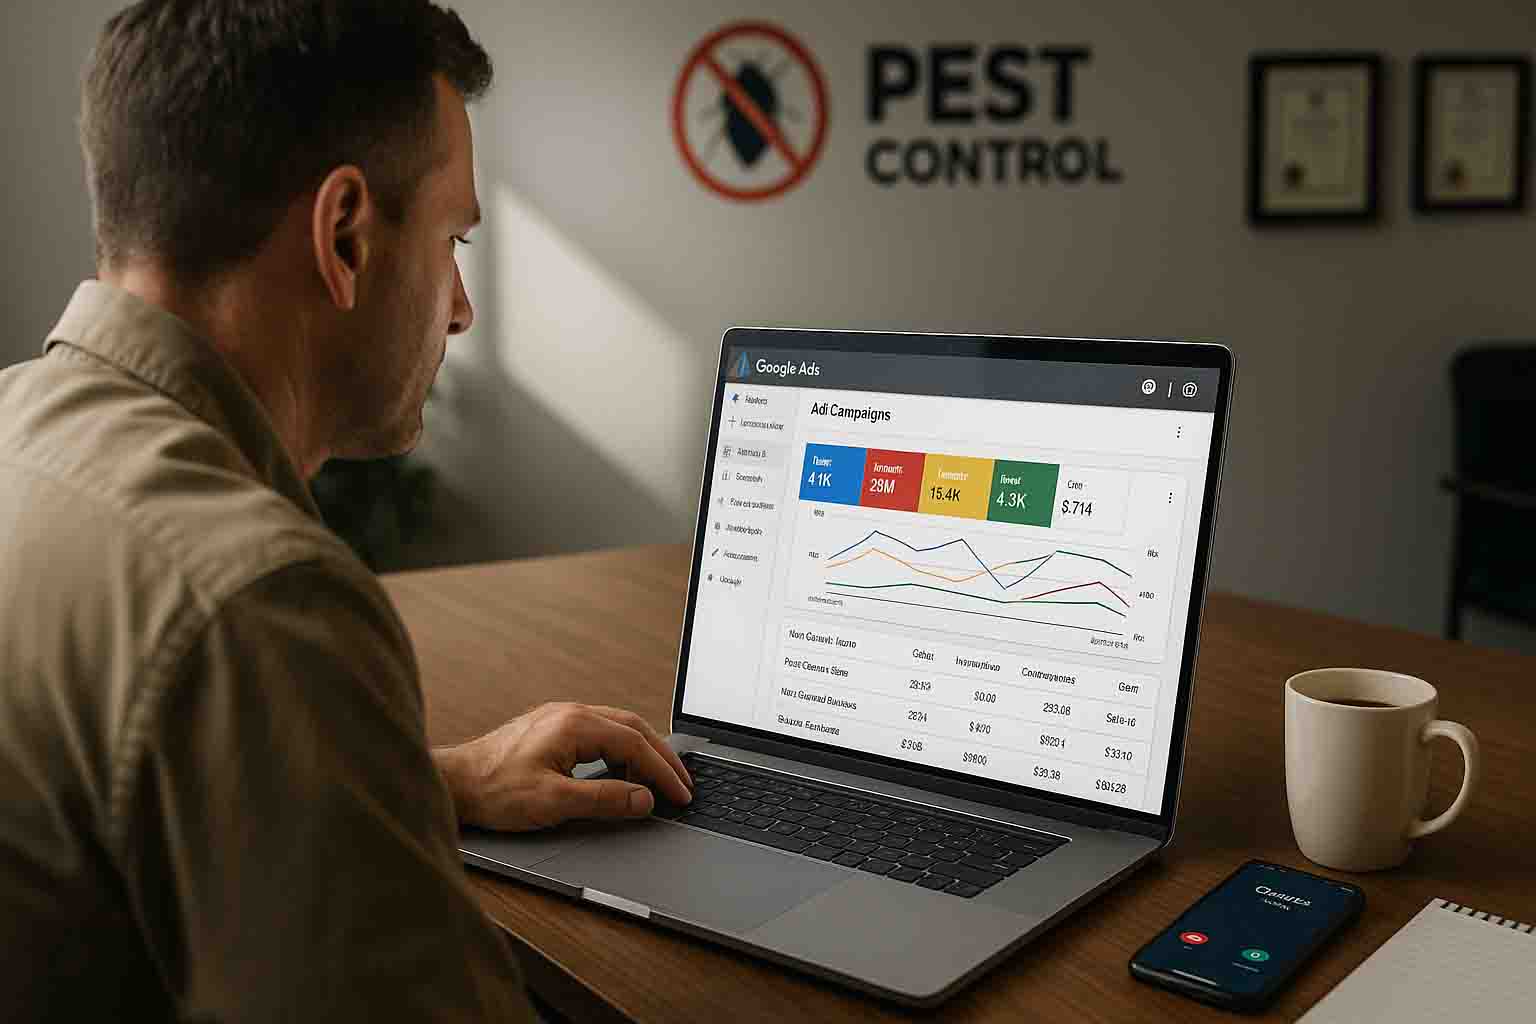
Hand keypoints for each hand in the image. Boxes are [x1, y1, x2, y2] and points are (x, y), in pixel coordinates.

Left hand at [432, 702, 692, 831]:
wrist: (454, 781)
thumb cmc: (494, 791)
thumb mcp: (553, 802)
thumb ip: (604, 799)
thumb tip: (644, 799)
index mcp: (575, 724)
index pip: (636, 744)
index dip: (663, 771)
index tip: (681, 794)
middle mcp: (572, 713)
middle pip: (634, 728)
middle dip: (663, 757)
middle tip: (683, 785)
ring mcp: (562, 717)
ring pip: (619, 727)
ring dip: (644, 752)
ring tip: (659, 780)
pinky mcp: (553, 727)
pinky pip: (601, 731)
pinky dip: (622, 750)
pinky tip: (623, 770)